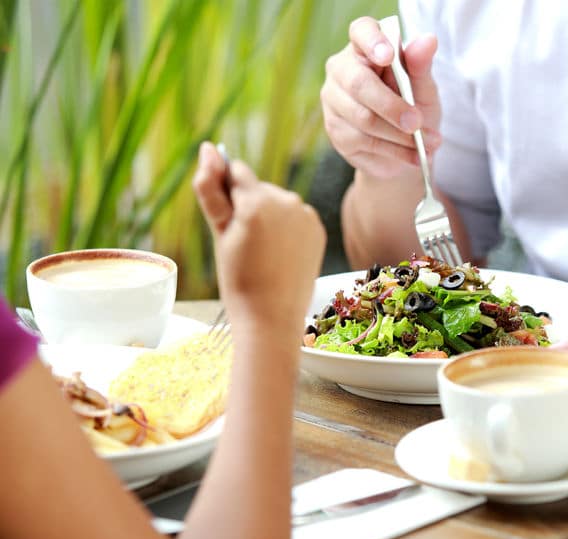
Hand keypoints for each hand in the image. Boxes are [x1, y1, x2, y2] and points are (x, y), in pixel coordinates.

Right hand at [192, 142, 325, 327]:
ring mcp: (305, 214)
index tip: (228, 222)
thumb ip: (211, 188)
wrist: (272, 318)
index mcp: (257, 200)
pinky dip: (285, 229)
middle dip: (247, 206)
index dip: (227, 195)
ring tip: (262, 253)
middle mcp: (286, 200)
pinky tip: (280, 253)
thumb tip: (206, 148)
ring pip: (276, 202)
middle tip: (243, 246)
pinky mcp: (317, 228)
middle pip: (257, 187)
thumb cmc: (238, 279)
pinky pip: (294, 217)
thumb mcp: (219, 234)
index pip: (236, 171)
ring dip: (266, 217)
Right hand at [321, 16, 441, 178]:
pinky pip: (364, 140)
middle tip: (417, 122)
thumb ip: (421, 67)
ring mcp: (334, 100)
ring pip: (363, 117)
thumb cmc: (414, 110)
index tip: (389, 57)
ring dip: (399, 134)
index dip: (373, 41)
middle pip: (359, 82)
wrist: (406, 153)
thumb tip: (428, 40)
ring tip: (427, 144)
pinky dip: (395, 150)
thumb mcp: (424, 89)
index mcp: (365, 48)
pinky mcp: (335, 130)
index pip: (361, 32)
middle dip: (392, 106)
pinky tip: (414, 155)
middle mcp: (342, 69)